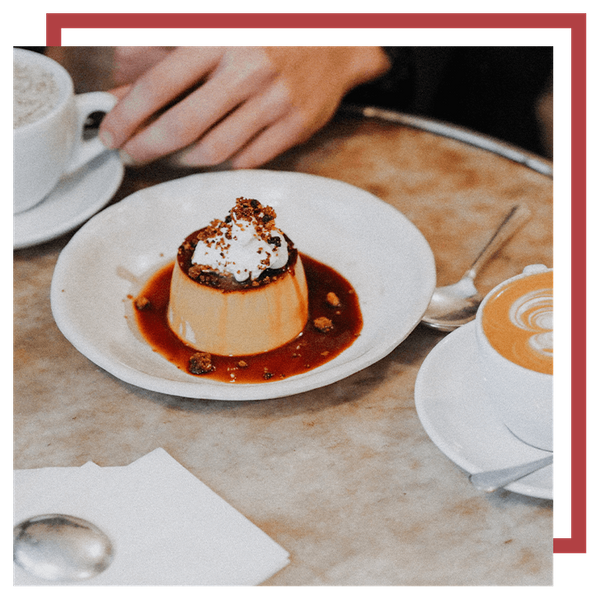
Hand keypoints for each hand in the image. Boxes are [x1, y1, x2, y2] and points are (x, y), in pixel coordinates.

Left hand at [99, 45, 389, 168]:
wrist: (336, 40)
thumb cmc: (269, 33)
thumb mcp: (216, 30)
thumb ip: (168, 55)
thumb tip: (122, 88)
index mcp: (220, 38)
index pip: (159, 85)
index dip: (128, 116)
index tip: (112, 134)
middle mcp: (248, 71)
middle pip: (183, 126)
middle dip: (148, 147)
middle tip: (131, 155)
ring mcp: (275, 102)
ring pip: (215, 149)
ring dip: (182, 160)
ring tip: (168, 158)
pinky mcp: (296, 126)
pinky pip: (248, 159)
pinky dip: (223, 163)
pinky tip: (209, 158)